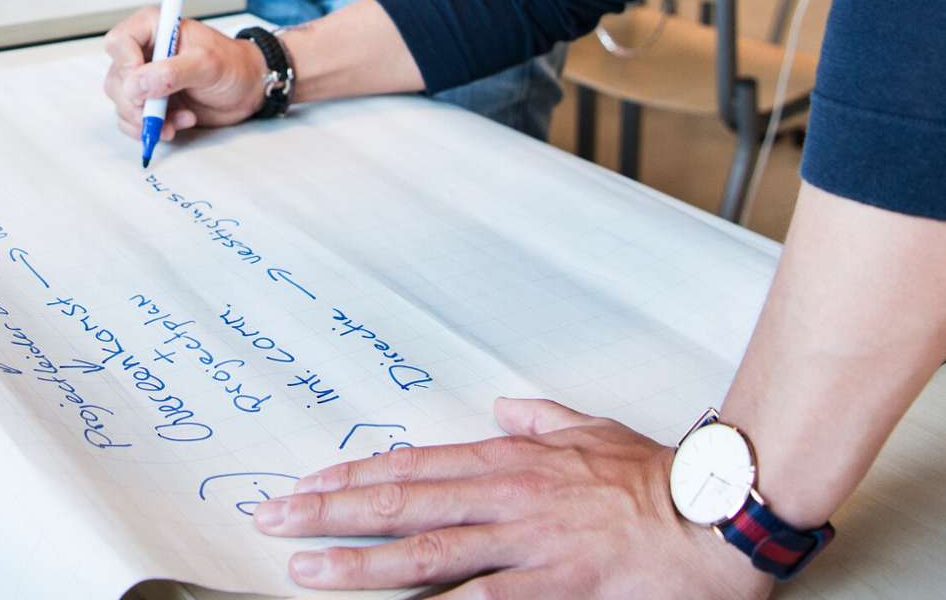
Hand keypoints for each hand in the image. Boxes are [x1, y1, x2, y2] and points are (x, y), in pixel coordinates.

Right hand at [103, 10, 266, 143]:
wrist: (246, 89)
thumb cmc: (233, 65)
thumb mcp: (208, 64)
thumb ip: (172, 72)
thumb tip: (136, 84)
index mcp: (154, 27)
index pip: (119, 42)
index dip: (126, 66)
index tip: (143, 87)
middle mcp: (144, 51)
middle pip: (116, 78)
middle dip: (135, 103)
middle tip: (158, 113)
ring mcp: (145, 78)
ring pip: (122, 103)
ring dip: (147, 119)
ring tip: (180, 119)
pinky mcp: (149, 101)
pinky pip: (131, 120)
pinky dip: (151, 128)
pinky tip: (177, 124)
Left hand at [253, 398, 773, 597]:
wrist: (713, 514)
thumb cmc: (655, 478)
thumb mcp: (590, 431)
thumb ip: (541, 420)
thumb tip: (504, 407)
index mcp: (514, 459)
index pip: (416, 465)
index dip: (356, 476)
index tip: (308, 485)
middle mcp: (508, 494)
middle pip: (405, 499)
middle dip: (333, 510)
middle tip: (276, 519)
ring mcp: (527, 541)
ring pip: (427, 549)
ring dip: (361, 560)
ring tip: (307, 567)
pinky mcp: (554, 585)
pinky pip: (485, 598)